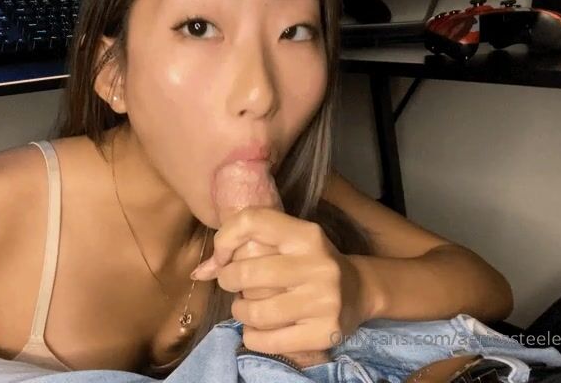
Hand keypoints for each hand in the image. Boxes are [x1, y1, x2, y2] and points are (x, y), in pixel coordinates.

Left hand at [191, 207, 370, 363]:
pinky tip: (258, 329)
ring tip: (247, 309)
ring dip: (240, 312)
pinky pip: (267, 339)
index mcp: (306, 234)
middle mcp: (317, 264)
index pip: (251, 221)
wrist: (361, 291)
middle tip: (234, 285)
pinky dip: (253, 336)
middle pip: (246, 273)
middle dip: (228, 281)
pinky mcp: (324, 332)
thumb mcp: (288, 244)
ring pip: (255, 311)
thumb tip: (199, 272)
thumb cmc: (311, 263)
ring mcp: (323, 300)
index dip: (225, 239)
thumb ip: (246, 248)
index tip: (223, 257)